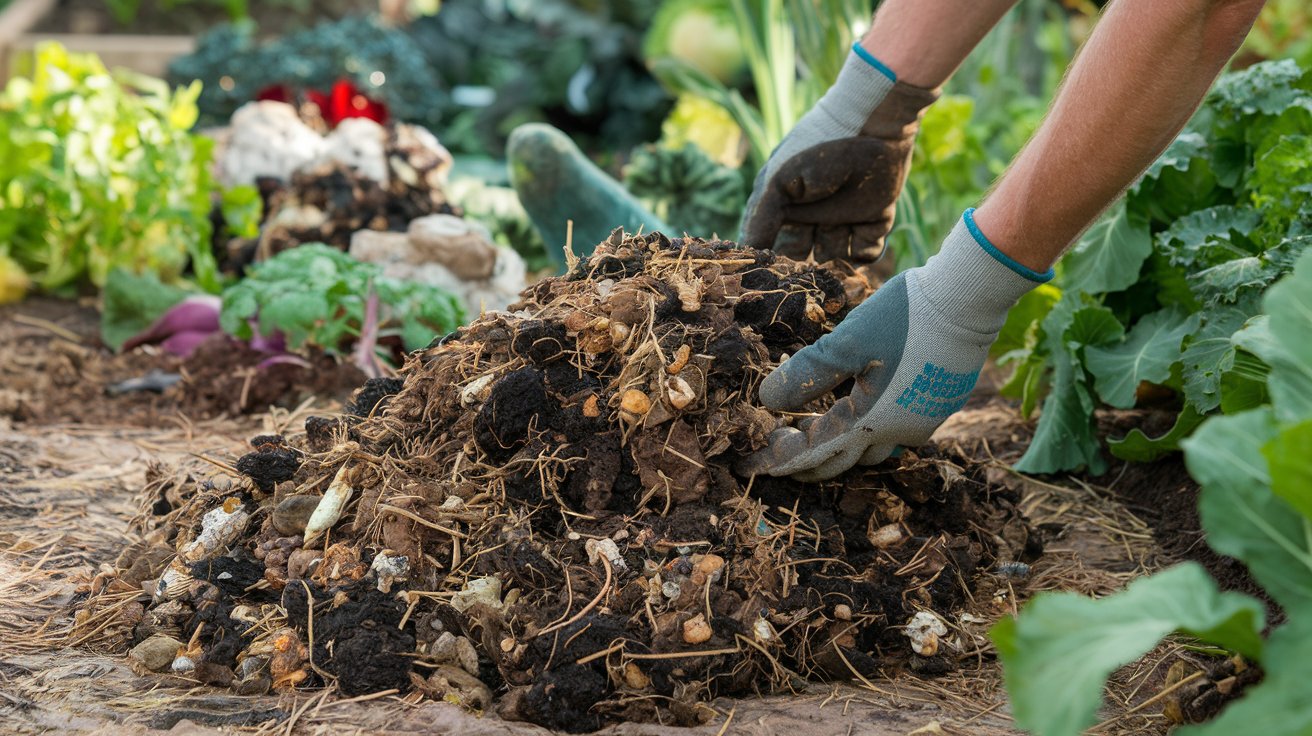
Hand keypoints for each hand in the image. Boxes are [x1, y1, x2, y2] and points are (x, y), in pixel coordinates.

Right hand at [740, 48, 937, 264]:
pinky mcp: (873, 221)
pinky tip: (860, 230)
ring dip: (835, 259)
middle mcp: (812, 218)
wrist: (872, 125)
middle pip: (805, 261)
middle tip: (811, 270)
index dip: (775, 261)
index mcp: (785, 208)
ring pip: (834, 259)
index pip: (774, 247)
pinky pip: (866, 252)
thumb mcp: (779, 181)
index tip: (779, 272)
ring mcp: (843, 220)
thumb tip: (749, 252)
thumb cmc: (818, 149)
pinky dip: (863, 251)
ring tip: (838, 240)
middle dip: (807, 269)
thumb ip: (761, 217)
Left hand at [740, 211, 1051, 480]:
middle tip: (777, 452)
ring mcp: (922, 421)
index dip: (782, 460)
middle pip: (844, 461)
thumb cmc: (907, 317)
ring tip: (811, 430)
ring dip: (839, 446)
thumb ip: (808, 373)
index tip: (752, 466)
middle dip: (807, 461)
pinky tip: (857, 409)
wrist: (968, 301)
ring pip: (871, 449)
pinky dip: (866, 429)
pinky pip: (895, 431)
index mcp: (872, 421)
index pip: (816, 453)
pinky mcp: (937, 405)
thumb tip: (766, 400)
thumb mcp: (850, 341)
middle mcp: (898, 433)